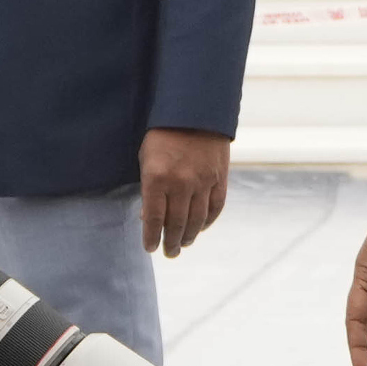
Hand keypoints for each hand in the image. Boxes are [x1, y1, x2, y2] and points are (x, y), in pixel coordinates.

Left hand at [140, 129, 231, 257]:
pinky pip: (215, 207)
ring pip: (196, 220)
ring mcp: (203, 181)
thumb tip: (150, 217)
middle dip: (170, 243)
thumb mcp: (146, 158)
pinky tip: (200, 228)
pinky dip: (208, 222)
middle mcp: (181, 183)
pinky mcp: (220, 178)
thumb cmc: (163, 135)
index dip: (151, 238)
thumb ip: (149, 187)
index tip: (149, 248)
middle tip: (168, 253)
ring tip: (182, 244)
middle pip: (176, 224)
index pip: (154, 219)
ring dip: (189, 236)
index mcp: (157, 178)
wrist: (196, 112)